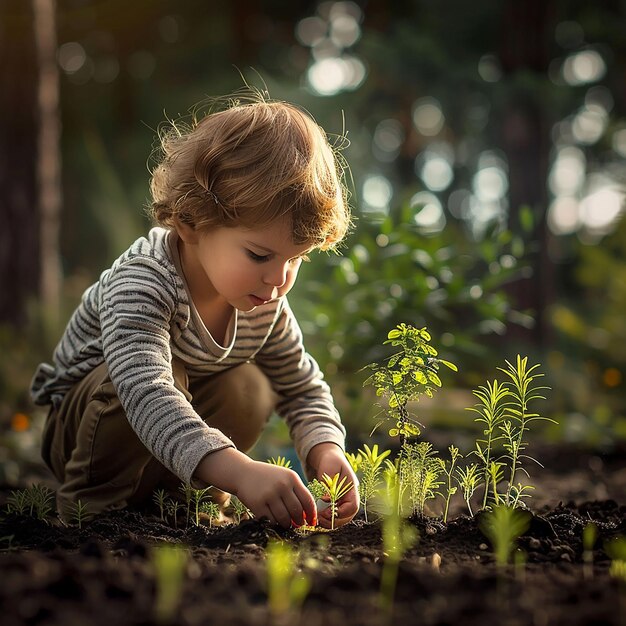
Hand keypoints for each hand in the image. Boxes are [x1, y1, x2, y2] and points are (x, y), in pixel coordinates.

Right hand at [195, 448, 315, 528]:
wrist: (243, 473)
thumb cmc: (268, 478)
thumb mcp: (284, 477)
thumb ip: (296, 492)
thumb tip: (307, 515)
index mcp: (292, 478)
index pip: (307, 500)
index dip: (312, 514)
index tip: (312, 522)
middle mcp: (282, 485)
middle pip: (297, 511)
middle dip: (299, 521)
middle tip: (298, 525)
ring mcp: (269, 494)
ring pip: (284, 518)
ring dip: (287, 525)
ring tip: (286, 524)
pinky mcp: (257, 503)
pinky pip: (271, 521)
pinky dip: (275, 524)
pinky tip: (274, 521)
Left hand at [306, 442, 359, 528]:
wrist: (328, 458)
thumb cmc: (330, 460)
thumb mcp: (330, 467)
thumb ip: (329, 482)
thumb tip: (326, 499)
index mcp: (352, 488)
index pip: (353, 506)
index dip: (341, 512)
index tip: (327, 512)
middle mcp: (349, 497)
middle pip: (347, 516)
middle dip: (334, 521)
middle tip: (320, 518)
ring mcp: (343, 502)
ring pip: (341, 519)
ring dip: (329, 523)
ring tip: (317, 518)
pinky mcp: (335, 504)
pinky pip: (334, 517)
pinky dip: (326, 520)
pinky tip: (317, 516)